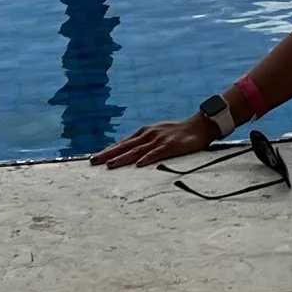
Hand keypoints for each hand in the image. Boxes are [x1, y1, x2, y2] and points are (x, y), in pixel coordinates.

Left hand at [90, 112, 216, 167]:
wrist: (198, 126)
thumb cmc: (176, 133)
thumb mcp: (156, 134)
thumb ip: (142, 143)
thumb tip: (126, 152)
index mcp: (143, 133)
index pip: (122, 143)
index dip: (107, 150)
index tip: (93, 158)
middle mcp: (148, 135)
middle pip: (125, 146)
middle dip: (108, 154)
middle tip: (93, 161)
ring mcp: (159, 140)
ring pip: (137, 150)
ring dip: (123, 158)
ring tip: (110, 165)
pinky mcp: (170, 145)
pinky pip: (157, 153)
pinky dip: (147, 158)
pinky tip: (139, 164)